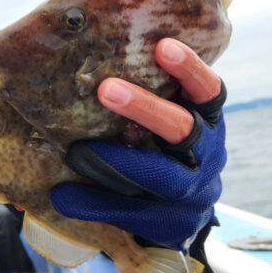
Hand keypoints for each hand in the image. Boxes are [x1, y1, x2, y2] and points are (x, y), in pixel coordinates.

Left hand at [49, 39, 225, 248]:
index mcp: (208, 122)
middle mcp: (208, 155)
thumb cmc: (159, 152)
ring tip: (74, 152)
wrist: (176, 218)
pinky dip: (94, 203)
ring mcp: (193, 193)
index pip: (209, 91)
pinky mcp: (171, 226)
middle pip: (184, 130)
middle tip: (106, 89)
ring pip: (162, 176)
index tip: (163, 47)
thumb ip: (144, 97)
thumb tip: (82, 59)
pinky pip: (132, 213)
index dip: (190, 70)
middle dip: (146, 108)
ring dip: (117, 160)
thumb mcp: (163, 124)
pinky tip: (62, 195)